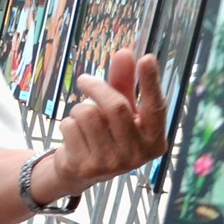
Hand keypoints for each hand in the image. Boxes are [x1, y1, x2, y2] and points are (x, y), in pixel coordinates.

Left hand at [49, 50, 166, 192]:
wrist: (82, 171)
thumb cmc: (108, 133)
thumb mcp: (121, 108)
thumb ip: (125, 82)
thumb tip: (125, 53)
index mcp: (154, 140)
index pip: (155, 108)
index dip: (151, 82)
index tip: (147, 59)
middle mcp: (138, 156)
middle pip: (116, 107)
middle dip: (97, 87)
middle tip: (84, 80)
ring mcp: (112, 165)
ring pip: (87, 114)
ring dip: (80, 109)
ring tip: (84, 121)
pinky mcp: (86, 167)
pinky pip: (70, 126)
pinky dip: (68, 123)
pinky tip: (75, 137)